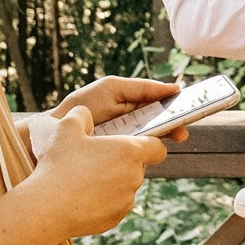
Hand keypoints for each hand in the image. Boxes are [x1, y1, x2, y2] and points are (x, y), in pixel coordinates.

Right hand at [21, 105, 169, 236]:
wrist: (47, 207)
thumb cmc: (59, 164)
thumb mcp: (67, 127)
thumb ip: (82, 115)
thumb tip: (85, 114)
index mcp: (130, 152)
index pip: (158, 147)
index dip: (149, 143)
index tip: (133, 143)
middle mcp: (134, 178)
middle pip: (138, 166)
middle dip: (122, 161)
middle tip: (96, 158)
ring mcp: (126, 201)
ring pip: (125, 186)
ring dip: (112, 181)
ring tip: (83, 178)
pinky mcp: (114, 219)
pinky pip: (114, 205)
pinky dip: (103, 200)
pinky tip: (80, 196)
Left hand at [52, 76, 190, 142]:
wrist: (53, 132)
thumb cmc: (83, 106)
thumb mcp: (112, 88)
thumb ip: (142, 88)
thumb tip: (174, 88)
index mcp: (132, 104)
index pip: (161, 105)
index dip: (176, 108)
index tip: (191, 109)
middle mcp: (132, 124)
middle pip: (161, 124)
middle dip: (173, 125)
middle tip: (182, 130)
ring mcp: (126, 141)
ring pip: (152, 140)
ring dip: (163, 138)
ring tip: (173, 137)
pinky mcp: (120, 156)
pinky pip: (139, 154)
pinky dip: (147, 151)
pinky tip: (153, 149)